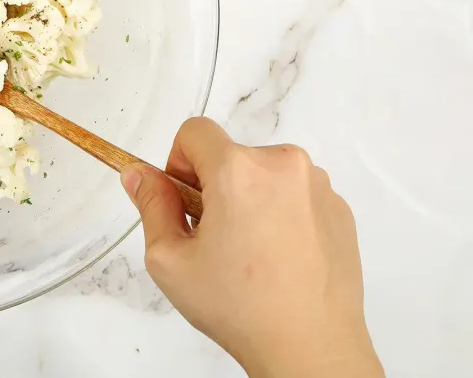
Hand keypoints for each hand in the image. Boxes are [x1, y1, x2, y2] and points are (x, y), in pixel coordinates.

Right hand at [121, 118, 382, 377]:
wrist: (312, 346)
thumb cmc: (239, 307)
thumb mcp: (170, 260)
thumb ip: (151, 206)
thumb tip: (138, 174)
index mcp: (237, 170)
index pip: (195, 131)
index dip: (179, 163)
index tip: (186, 203)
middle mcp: (283, 165)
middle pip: (231, 155)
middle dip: (216, 187)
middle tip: (217, 240)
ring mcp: (317, 185)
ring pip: (265, 174)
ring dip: (251, 198)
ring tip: (252, 253)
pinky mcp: (339, 208)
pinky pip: (296, 194)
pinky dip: (282, 214)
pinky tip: (279, 258)